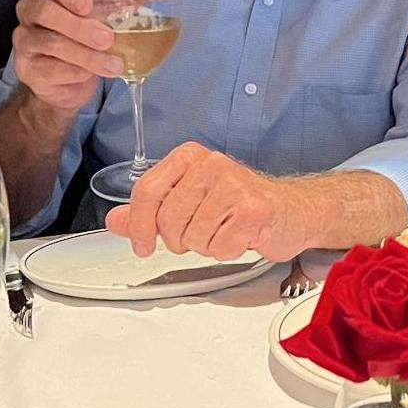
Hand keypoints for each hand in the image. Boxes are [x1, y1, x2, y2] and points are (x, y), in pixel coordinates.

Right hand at [12, 0, 122, 113]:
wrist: (69, 78)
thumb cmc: (88, 32)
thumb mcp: (111, 9)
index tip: (88, 5)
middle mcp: (31, 11)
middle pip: (45, 12)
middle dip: (79, 27)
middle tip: (107, 38)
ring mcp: (25, 40)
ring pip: (49, 43)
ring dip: (84, 55)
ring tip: (114, 65)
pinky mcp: (28, 68)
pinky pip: (48, 69)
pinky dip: (74, 72)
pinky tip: (91, 75)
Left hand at [105, 142, 309, 260]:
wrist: (291, 211)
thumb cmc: (240, 206)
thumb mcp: (189, 202)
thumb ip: (150, 211)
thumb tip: (116, 220)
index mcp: (190, 157)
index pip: (147, 191)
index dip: (139, 226)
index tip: (143, 245)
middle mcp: (211, 164)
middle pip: (167, 219)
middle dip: (179, 239)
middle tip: (198, 234)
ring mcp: (233, 185)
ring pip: (192, 237)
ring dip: (206, 245)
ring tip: (223, 231)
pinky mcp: (252, 210)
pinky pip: (218, 247)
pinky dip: (227, 251)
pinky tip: (239, 236)